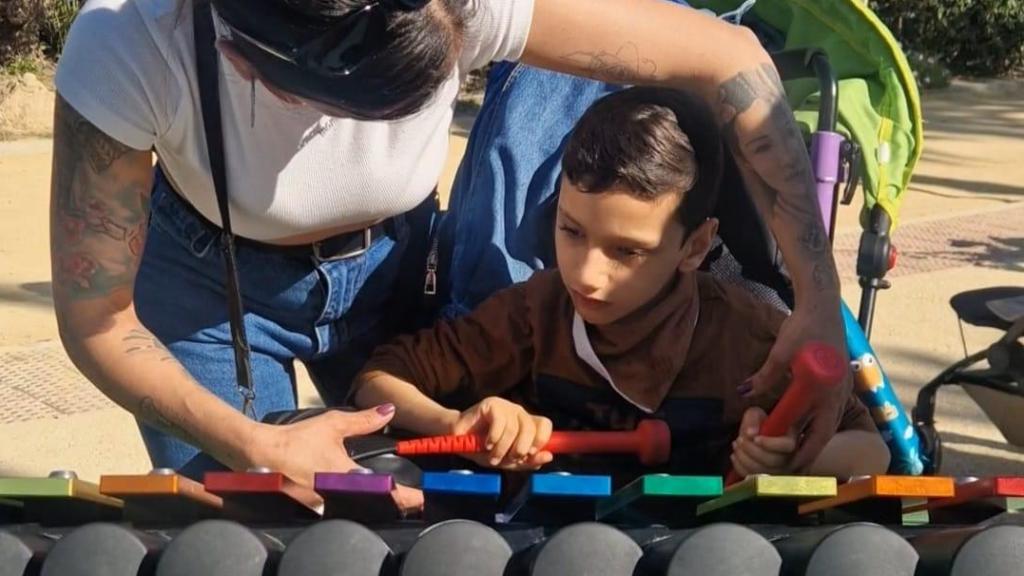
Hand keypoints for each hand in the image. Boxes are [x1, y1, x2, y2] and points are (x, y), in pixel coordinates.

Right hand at [250, 405, 423, 512]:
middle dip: (392, 504)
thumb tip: (389, 409)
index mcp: (347, 475)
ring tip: (388, 499)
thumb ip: (364, 420)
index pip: (384, 491)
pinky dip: (353, 507)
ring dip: (373, 506)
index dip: (405, 496)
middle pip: (374, 507)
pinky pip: (339, 511)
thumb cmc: (297, 440)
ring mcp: (325, 505)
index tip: (419, 497)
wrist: (261, 454)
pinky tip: (360, 501)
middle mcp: (338, 494)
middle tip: (409, 499)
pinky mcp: (313, 509)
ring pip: (357, 510)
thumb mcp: (333, 424)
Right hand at [449, 397, 553, 469]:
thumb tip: (548, 457)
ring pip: (514, 428)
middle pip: (531, 428)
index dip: (541, 439)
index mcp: (526, 425)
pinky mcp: (492, 403)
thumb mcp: (506, 461)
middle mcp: (519, 413)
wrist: (456, 439)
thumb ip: (527, 462)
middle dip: (520, 448)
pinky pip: (500, 422)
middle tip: (508, 459)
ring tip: (493, 457)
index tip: (529, 453)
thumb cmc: (483, 449)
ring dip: (503, 448)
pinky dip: (494, 438)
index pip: (545, 425)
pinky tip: (487, 444)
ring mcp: (506, 406)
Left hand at [730, 407, 796, 476]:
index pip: (787, 446)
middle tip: (740, 439)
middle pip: (773, 461)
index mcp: (791, 439)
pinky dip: (740, 467)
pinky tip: (735, 455)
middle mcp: (788, 458)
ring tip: (736, 444)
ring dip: (744, 458)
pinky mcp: (765, 479)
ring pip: (762, 471)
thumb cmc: (758, 424)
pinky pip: (752, 478)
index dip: (771, 444)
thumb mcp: (756, 414)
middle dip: (752, 450)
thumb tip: (751, 433)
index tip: (755, 438)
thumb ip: (753, 419)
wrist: (754, 436)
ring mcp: (777, 471)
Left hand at [744, 300, 850, 470]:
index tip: (787, 468)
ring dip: (807, 437)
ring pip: (825, 423)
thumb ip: (765, 375)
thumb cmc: (803, 327)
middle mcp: (838, 395)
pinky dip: (812, 421)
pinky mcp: (837, 382)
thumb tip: (744, 393)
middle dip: (804, 451)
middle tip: (784, 466)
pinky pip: (825, 410)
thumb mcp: (782, 352)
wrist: (822, 305)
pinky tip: (797, 424)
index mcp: (827, 392)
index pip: (818, 435)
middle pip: (823, 434)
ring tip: (788, 450)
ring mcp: (840, 389)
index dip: (803, 455)